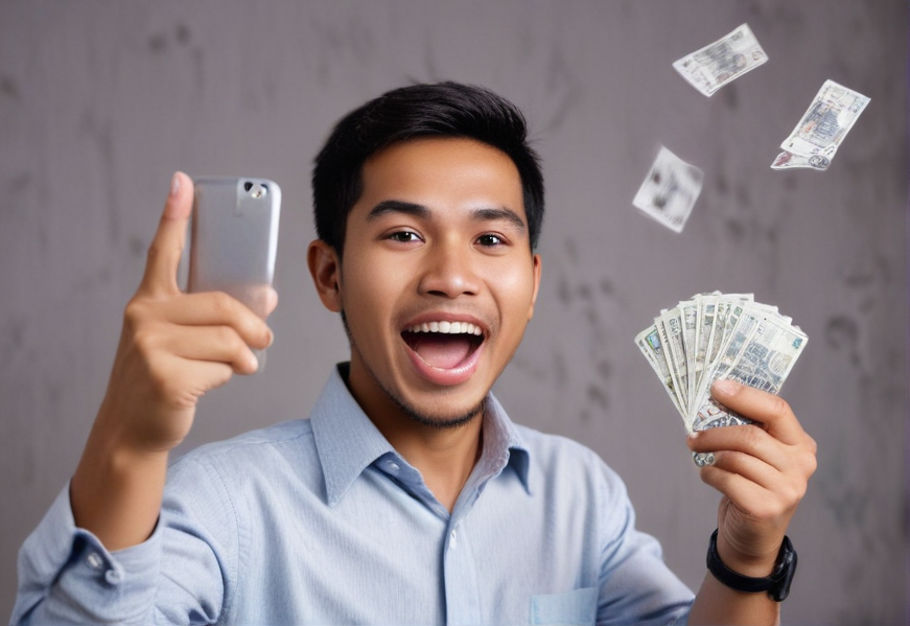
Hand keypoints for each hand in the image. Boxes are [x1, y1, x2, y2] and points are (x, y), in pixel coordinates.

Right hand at [97, 171, 276, 453]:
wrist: (133, 426)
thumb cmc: (164, 375)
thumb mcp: (182, 339)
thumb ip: (217, 316)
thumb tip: (269, 296)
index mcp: (150, 300)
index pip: (164, 250)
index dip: (174, 214)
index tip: (183, 181)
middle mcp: (144, 316)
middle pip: (224, 306)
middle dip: (254, 327)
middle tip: (264, 339)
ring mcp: (149, 346)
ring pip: (229, 340)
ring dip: (245, 357)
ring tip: (240, 365)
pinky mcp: (164, 377)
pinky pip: (222, 368)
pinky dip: (229, 378)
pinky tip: (212, 383)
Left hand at [686, 379, 816, 575]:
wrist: (753, 537)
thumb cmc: (752, 485)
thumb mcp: (757, 455)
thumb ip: (747, 428)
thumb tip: (713, 396)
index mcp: (800, 443)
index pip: (777, 409)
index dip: (745, 395)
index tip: (716, 387)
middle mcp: (801, 465)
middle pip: (749, 435)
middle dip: (714, 432)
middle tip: (692, 435)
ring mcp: (788, 488)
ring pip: (735, 457)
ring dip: (709, 455)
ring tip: (699, 456)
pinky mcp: (767, 507)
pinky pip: (727, 480)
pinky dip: (710, 474)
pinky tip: (708, 476)